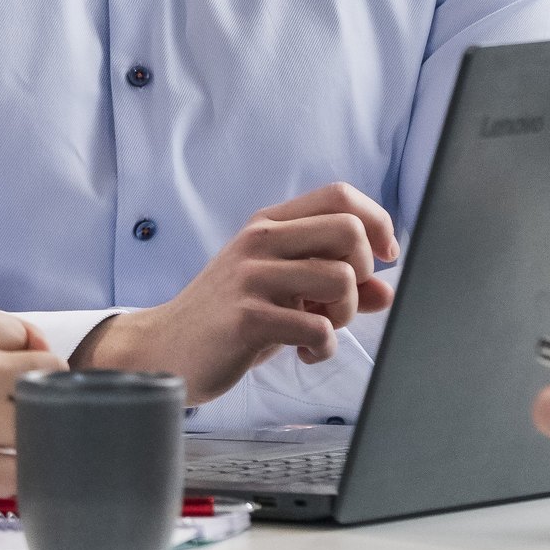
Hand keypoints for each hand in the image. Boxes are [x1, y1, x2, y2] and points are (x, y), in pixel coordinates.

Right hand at [0, 247, 61, 513]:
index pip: (20, 332)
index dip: (15, 348)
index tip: (2, 367)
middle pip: (48, 371)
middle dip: (39, 382)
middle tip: (19, 400)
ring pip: (46, 420)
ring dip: (40, 425)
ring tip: (20, 435)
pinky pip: (25, 471)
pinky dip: (27, 470)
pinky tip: (9, 467)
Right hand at [78, 183, 400, 403]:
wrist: (164, 349)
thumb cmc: (228, 317)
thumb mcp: (281, 291)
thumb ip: (331, 285)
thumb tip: (385, 291)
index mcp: (269, 225)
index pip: (340, 196)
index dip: (377, 223)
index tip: (384, 258)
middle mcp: (260, 241)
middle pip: (349, 230)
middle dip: (364, 271)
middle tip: (340, 301)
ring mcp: (251, 277)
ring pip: (340, 279)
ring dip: (344, 314)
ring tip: (319, 330)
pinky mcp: (246, 318)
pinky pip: (317, 328)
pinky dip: (323, 347)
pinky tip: (303, 353)